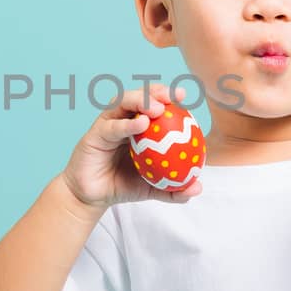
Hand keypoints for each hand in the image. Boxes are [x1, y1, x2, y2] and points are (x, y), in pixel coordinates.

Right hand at [61, 82, 202, 210]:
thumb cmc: (122, 186)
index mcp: (138, 126)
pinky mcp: (94, 134)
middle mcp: (122, 119)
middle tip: (172, 96)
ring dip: (141, 100)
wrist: (92, 198)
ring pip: (122, 103)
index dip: (168, 96)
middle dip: (156, 91)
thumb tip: (197, 188)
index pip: (154, 104)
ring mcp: (108, 124)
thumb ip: (174, 189)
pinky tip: (141, 124)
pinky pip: (111, 126)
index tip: (183, 95)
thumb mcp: (153, 188)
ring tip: (158, 107)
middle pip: (139, 96)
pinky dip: (127, 123)